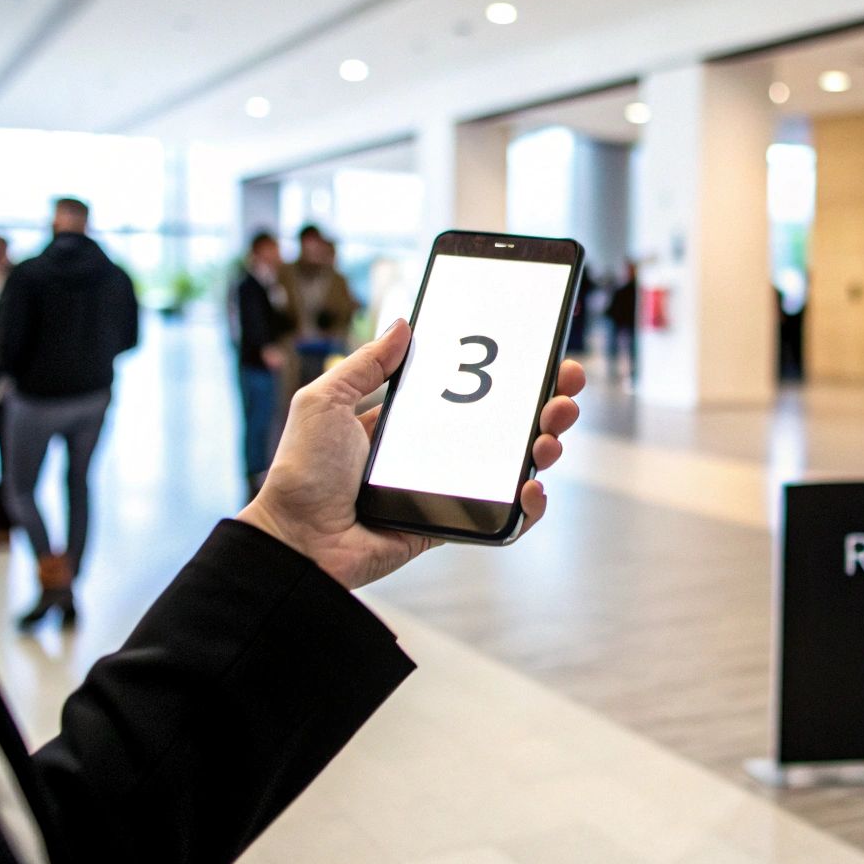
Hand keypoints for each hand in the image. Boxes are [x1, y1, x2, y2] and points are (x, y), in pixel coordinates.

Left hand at [237, 319, 585, 591]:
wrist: (297, 541)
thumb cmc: (302, 472)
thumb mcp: (325, 401)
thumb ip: (366, 364)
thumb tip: (404, 322)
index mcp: (407, 420)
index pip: (471, 389)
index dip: (509, 372)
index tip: (539, 352)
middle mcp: (434, 451)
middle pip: (506, 422)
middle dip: (546, 400)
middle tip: (566, 384)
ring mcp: (447, 489)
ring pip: (514, 464)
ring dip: (547, 444)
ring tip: (551, 433)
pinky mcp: (453, 524)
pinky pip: (503, 516)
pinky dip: (529, 505)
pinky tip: (531, 486)